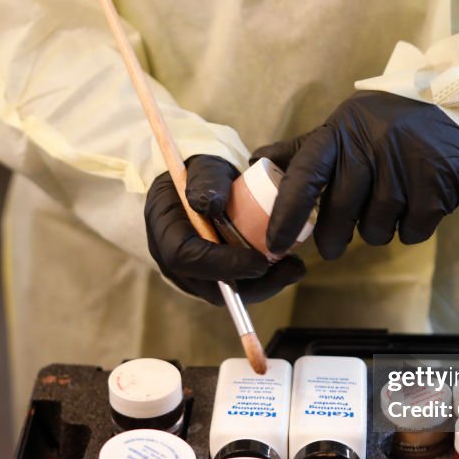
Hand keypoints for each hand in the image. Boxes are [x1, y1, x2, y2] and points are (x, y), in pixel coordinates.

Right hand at [144, 155, 305, 304]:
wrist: (200, 185)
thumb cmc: (201, 174)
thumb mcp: (204, 166)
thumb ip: (206, 179)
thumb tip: (210, 203)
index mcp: (164, 228)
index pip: (184, 256)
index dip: (222, 263)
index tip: (259, 261)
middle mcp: (171, 258)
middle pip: (207, 286)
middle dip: (250, 283)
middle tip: (289, 268)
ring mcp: (190, 273)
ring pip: (225, 292)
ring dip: (262, 285)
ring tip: (294, 268)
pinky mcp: (209, 278)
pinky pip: (234, 288)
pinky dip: (262, 281)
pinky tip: (287, 267)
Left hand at [254, 91, 458, 258]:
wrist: (456, 110)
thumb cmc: (387, 126)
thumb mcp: (343, 128)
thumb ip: (302, 151)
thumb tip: (258, 162)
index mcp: (339, 134)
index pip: (304, 178)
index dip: (286, 216)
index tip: (275, 245)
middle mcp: (370, 147)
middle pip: (340, 215)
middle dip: (334, 237)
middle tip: (334, 244)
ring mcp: (404, 167)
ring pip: (376, 230)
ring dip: (378, 229)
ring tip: (389, 203)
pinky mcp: (436, 187)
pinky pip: (410, 233)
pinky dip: (410, 228)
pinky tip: (416, 202)